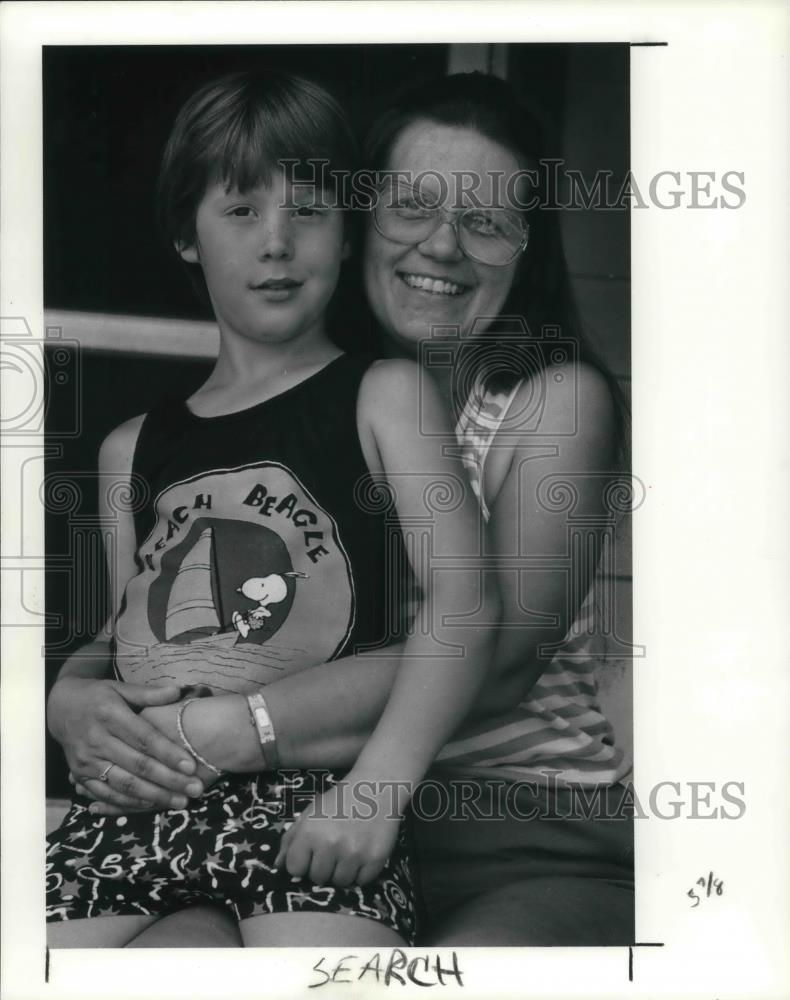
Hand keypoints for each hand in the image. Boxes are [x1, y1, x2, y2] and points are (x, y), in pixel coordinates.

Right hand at [48, 677, 203, 812]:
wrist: (60, 708)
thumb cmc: (98, 696)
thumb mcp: (120, 688)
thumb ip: (149, 694)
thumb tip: (178, 691)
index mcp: (110, 715)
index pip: (144, 739)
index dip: (168, 754)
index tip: (191, 766)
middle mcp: (97, 740)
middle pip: (138, 765)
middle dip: (169, 780)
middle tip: (195, 789)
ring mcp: (87, 761)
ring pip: (124, 784)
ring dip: (154, 797)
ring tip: (180, 802)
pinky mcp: (80, 775)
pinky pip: (107, 794)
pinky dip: (130, 803)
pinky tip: (152, 806)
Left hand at [274, 781, 401, 887]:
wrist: (375, 788)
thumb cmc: (338, 801)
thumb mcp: (310, 813)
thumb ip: (291, 839)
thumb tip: (278, 866)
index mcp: (310, 832)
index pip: (294, 869)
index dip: (302, 863)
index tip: (311, 854)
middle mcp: (330, 844)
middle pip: (317, 878)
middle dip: (322, 868)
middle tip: (332, 850)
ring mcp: (354, 853)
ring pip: (340, 883)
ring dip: (342, 872)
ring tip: (347, 852)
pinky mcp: (375, 858)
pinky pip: (361, 882)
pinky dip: (361, 873)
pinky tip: (362, 854)